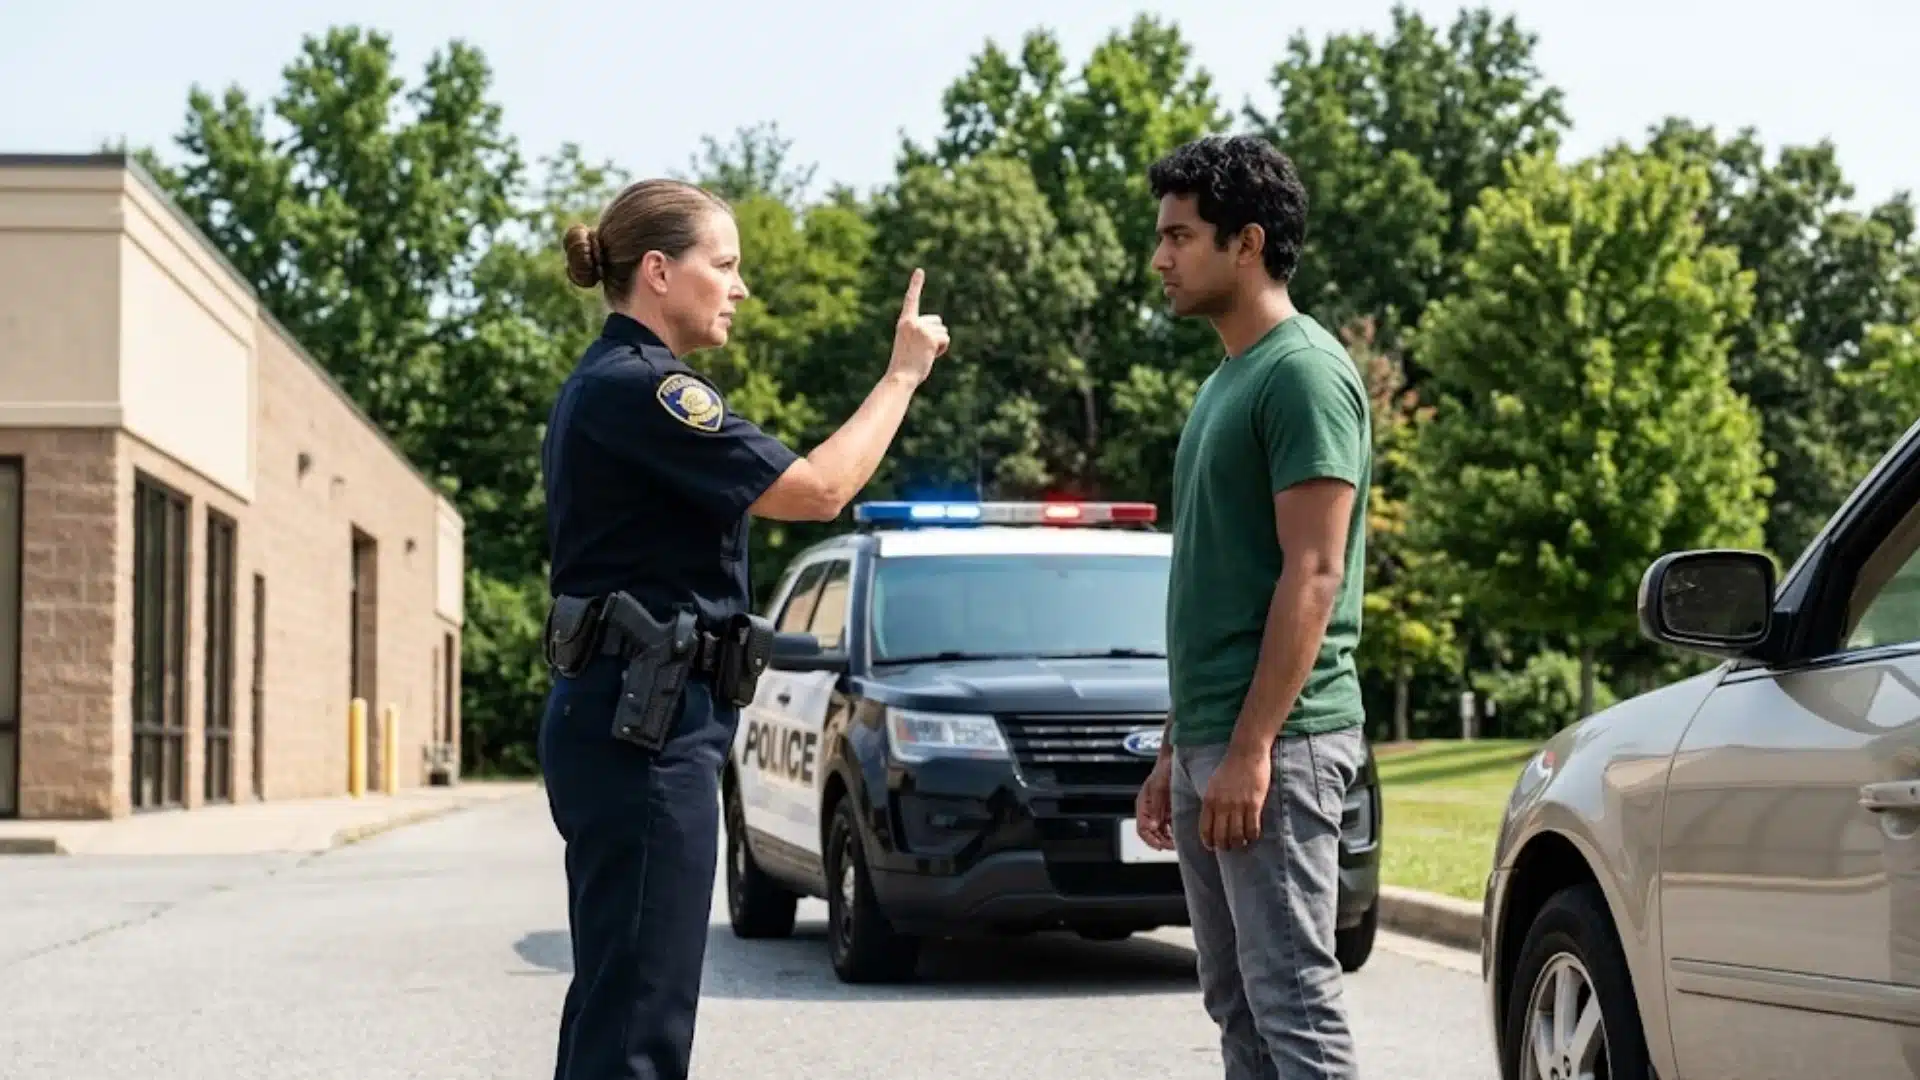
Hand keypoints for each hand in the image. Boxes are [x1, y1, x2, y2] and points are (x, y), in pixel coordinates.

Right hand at [887, 268, 948, 385]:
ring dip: (938, 344)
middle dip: (935, 335)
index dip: (915, 284)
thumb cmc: (904, 365)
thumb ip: (920, 334)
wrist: (900, 376)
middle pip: (937, 321)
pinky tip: (930, 356)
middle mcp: (912, 322)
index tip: (920, 270)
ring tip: (923, 354)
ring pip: (943, 332)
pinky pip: (945, 339)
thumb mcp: (908, 344)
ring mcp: (922, 329)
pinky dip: (941, 349)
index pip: (911, 300)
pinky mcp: (931, 337)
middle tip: (921, 350)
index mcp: (904, 322)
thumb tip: (939, 335)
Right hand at [1135, 755, 1173, 850]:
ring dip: (1167, 839)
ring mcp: (1160, 810)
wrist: (1175, 758)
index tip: (1160, 846)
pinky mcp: (1170, 810)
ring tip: (1177, 844)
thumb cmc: (1164, 768)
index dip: (1149, 839)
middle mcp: (1151, 810)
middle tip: (1172, 847)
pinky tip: (1180, 836)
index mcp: (1143, 805)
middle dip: (1160, 841)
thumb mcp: (1159, 787)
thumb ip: (1156, 807)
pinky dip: (1174, 833)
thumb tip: (1154, 825)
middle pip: (1151, 832)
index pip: (1142, 828)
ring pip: (1160, 831)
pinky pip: (1170, 826)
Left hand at [1199, 742, 1270, 850]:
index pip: (1205, 829)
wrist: (1246, 752)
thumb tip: (1211, 820)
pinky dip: (1252, 836)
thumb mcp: (1213, 784)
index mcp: (1209, 800)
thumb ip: (1211, 802)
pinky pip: (1252, 828)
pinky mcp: (1254, 803)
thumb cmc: (1230, 767)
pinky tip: (1253, 835)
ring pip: (1237, 836)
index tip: (1212, 846)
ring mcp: (1238, 805)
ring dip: (1239, 843)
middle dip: (1224, 846)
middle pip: (1221, 836)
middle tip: (1229, 846)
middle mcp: (1222, 805)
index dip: (1209, 842)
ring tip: (1241, 842)